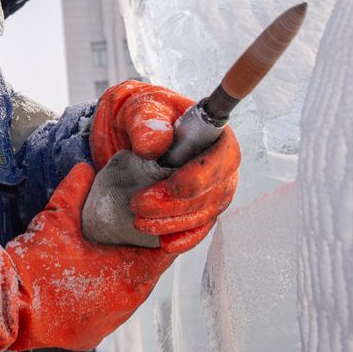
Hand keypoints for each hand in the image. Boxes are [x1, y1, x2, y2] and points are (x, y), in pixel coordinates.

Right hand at [0, 163, 173, 350]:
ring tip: (112, 244)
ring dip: (127, 266)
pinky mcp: (95, 330)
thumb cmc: (32, 272)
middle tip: (132, 223)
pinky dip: (110, 285)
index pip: (167, 249)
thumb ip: (74, 192)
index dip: (162, 227)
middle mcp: (127, 302)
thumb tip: (85, 170)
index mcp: (127, 276)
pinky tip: (94, 269)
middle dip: (142, 244)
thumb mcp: (55, 222)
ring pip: (133, 286)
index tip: (153, 214)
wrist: (7, 311)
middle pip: (151, 268)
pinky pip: (113, 303)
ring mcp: (112, 319)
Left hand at [90, 81, 240, 252]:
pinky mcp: (198, 209)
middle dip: (178, 204)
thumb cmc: (143, 115)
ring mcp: (211, 189)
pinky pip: (199, 229)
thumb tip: (155, 146)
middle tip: (140, 204)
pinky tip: (165, 243)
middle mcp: (219, 164)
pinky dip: (184, 238)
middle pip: (214, 192)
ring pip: (205, 213)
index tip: (175, 187)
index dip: (203, 175)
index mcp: (214, 135)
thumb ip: (147, 122)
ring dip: (174, 222)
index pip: (224, 157)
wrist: (128, 131)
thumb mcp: (140, 108)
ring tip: (140, 221)